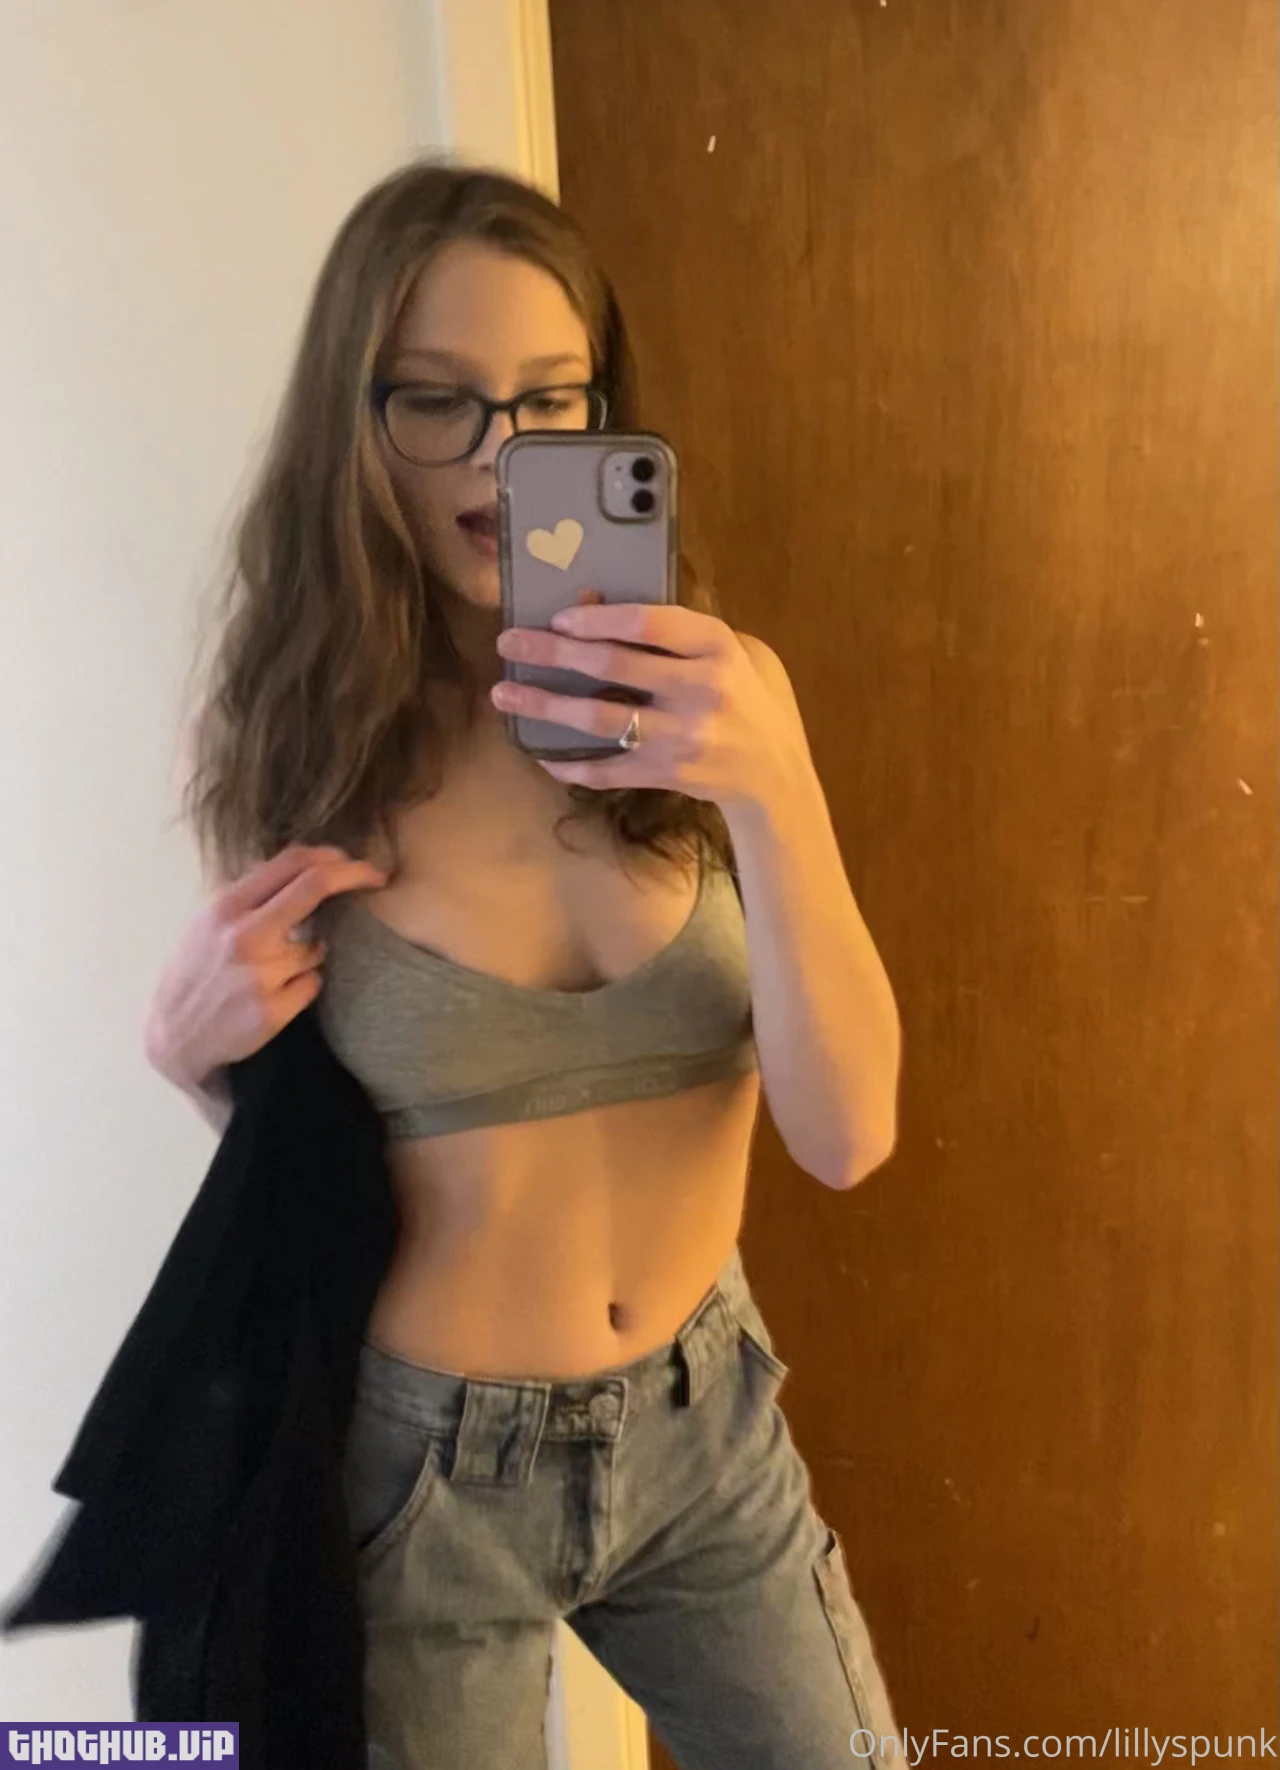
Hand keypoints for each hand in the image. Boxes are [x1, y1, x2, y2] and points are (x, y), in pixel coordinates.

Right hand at [142, 845, 387, 1089]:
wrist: (176, 1038)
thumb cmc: (195, 973)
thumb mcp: (207, 924)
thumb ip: (249, 896)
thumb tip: (299, 866)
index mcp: (226, 908)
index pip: (290, 864)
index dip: (332, 857)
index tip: (356, 862)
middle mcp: (245, 935)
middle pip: (314, 887)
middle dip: (355, 874)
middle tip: (377, 876)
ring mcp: (261, 974)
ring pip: (317, 948)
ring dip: (309, 955)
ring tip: (274, 971)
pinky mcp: (274, 1010)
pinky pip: (312, 984)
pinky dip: (302, 986)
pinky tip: (275, 995)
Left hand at [492, 601, 807, 812]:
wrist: (776, 775)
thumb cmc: (750, 699)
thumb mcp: (731, 650)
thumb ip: (675, 631)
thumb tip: (597, 606)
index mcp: (716, 647)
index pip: (648, 623)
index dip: (597, 617)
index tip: (558, 616)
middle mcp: (699, 689)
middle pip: (611, 665)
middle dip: (552, 651)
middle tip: (508, 642)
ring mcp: (681, 736)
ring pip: (599, 718)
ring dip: (545, 704)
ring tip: (503, 692)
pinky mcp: (667, 773)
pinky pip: (608, 769)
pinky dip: (572, 765)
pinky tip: (542, 757)